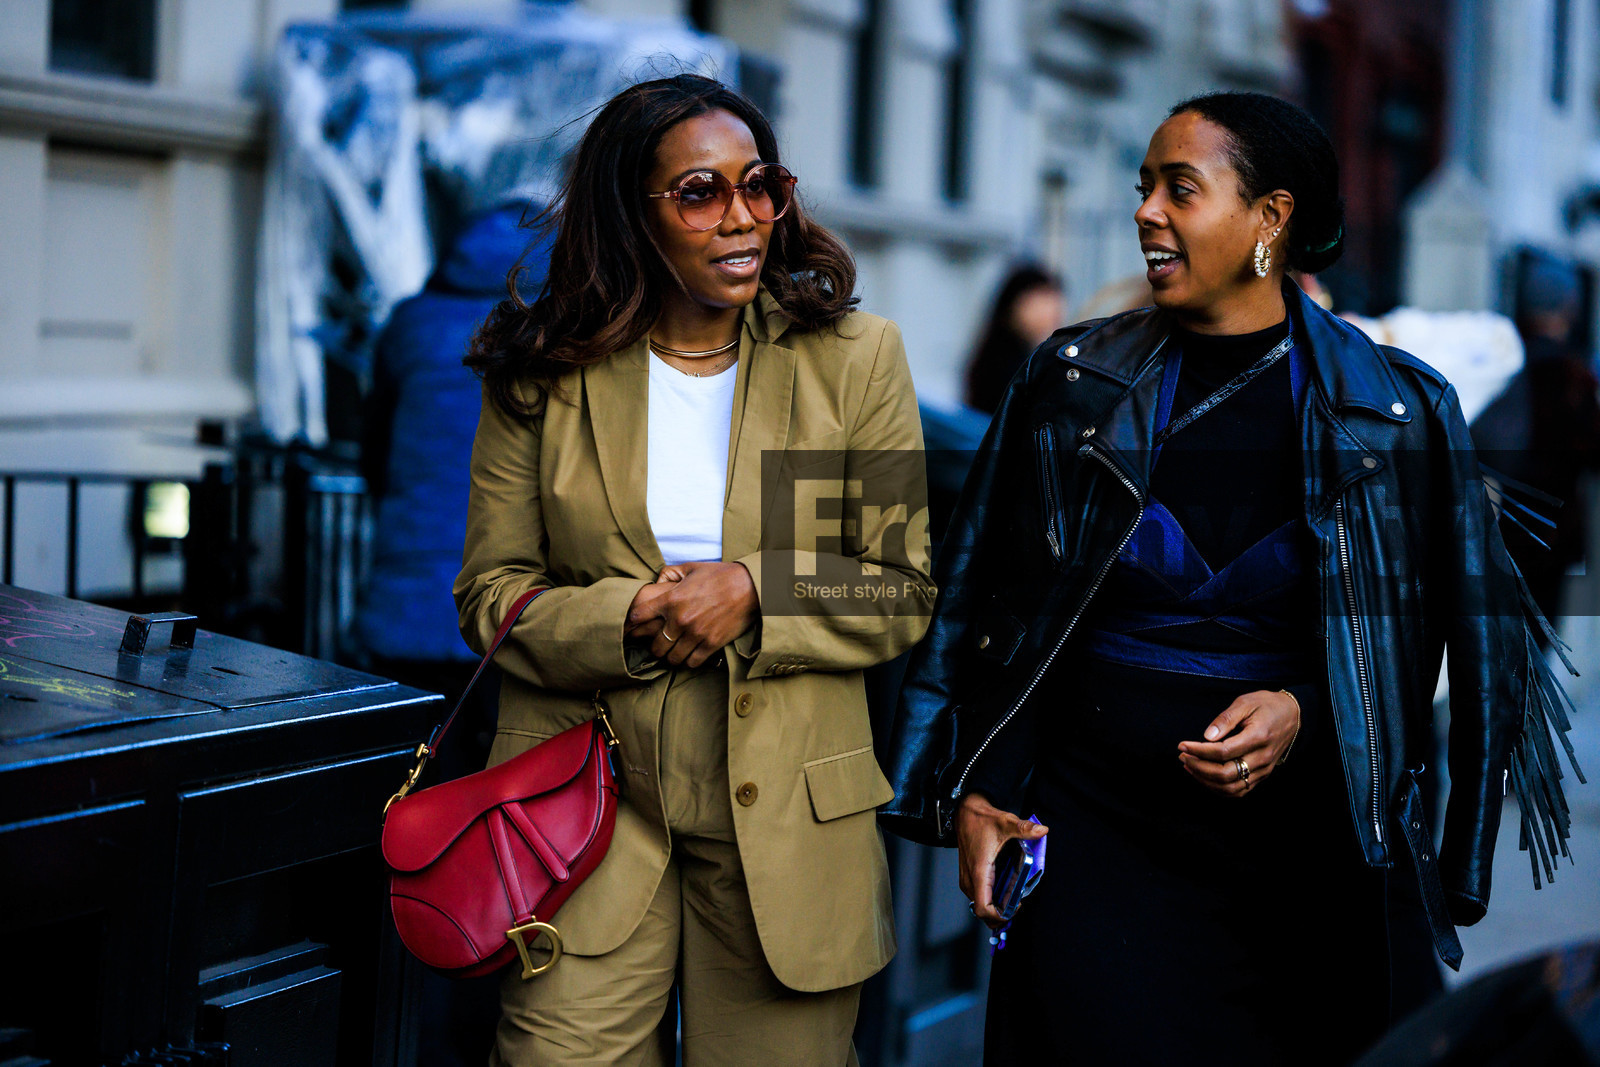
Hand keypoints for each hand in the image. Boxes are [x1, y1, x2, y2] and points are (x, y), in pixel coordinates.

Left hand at [624, 561, 757, 667]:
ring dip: (672, 657)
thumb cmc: (720, 575)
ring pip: (672, 658)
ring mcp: (696, 634)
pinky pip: (692, 662)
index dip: (632, 623)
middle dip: (655, 647)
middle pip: (655, 646)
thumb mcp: (691, 568)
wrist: (749, 586)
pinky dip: (689, 661)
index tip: (633, 626)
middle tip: (660, 645)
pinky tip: (691, 655)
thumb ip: (670, 573)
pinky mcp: (711, 644)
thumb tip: (656, 580)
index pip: (638, 616)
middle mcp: (680, 619)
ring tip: (675, 653)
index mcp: (671, 599)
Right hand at [955, 792, 1048, 929]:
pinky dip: (989, 900)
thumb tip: (1043, 830)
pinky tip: (1003, 892)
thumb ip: (1024, 828)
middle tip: (1017, 905)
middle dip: (1000, 914)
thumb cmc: (981, 819)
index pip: (983, 908)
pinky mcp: (967, 876)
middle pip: (981, 912)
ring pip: (979, 905)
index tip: (1015, 907)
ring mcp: (967, 878)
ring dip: (995, 908)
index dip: (999, 915)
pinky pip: (977, 896)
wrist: (965, 812)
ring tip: (1012, 899)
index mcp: (980, 871)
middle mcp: (970, 878)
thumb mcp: (1005, 822)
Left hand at [1177, 689, 1300, 797]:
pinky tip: (1205, 777)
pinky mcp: (1263, 775)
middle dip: (1199, 768)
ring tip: (1190, 767)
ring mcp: (1264, 769)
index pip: (1223, 752)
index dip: (1199, 751)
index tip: (1183, 745)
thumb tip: (1207, 736)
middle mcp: (1262, 757)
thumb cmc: (1267, 705)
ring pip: (1231, 787)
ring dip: (1206, 781)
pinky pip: (1240, 790)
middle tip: (1183, 756)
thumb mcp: (1246, 702)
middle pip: (1225, 774)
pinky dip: (1219, 788)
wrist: (1294, 715)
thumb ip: (1226, 719)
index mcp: (1258, 737)